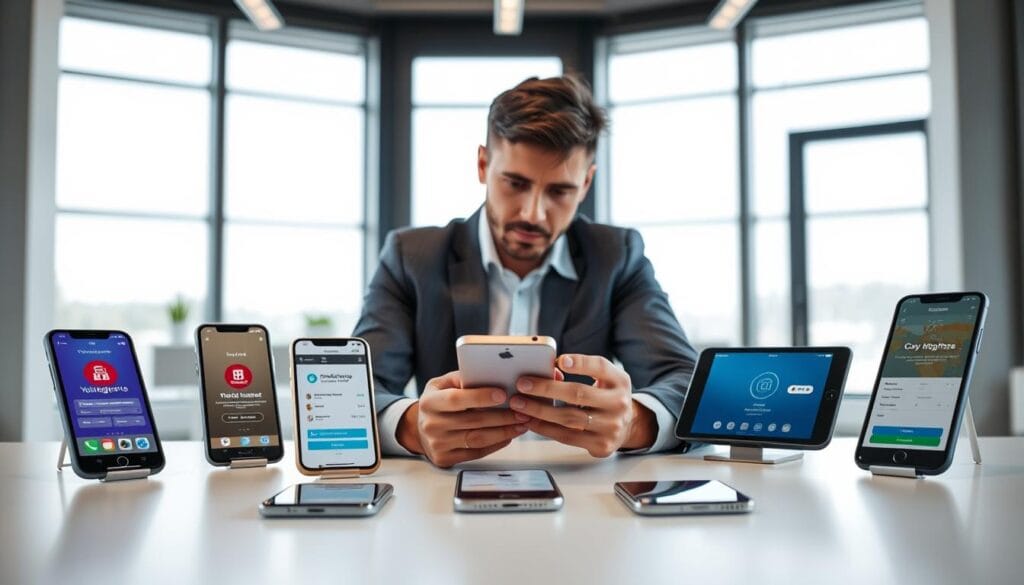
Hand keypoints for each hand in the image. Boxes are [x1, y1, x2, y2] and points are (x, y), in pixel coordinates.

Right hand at [396, 370, 529, 467]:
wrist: (418, 429)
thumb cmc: (436, 402)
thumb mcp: (441, 384)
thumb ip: (461, 378)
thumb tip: (488, 375)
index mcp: (429, 402)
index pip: (456, 399)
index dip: (480, 397)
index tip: (503, 394)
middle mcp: (431, 425)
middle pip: (473, 421)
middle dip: (502, 416)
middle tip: (523, 411)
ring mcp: (438, 444)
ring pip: (478, 439)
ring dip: (504, 432)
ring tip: (521, 424)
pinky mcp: (445, 458)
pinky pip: (476, 453)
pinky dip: (496, 444)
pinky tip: (509, 435)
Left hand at [510, 354, 656, 456]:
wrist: (627, 426)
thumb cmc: (607, 397)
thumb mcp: (605, 380)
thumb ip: (583, 371)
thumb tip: (549, 371)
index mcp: (620, 381)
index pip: (600, 367)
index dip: (580, 363)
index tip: (559, 361)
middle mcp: (619, 403)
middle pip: (578, 394)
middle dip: (546, 388)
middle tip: (523, 384)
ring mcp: (611, 426)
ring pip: (569, 418)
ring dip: (539, 410)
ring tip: (519, 404)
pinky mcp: (601, 445)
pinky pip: (567, 437)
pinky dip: (545, 428)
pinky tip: (531, 420)